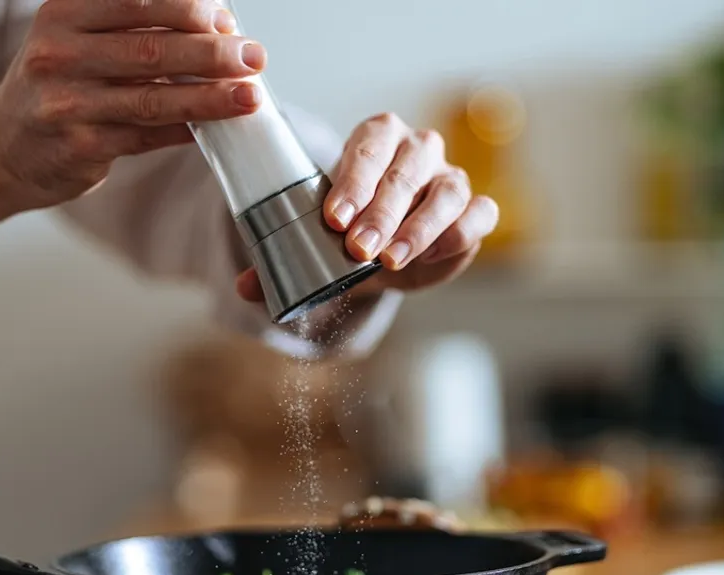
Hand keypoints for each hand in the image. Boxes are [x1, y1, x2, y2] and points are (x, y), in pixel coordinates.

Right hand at [0, 0, 267, 204]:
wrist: (4, 144)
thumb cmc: (57, 85)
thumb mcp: (78, 37)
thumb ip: (134, 28)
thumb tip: (217, 27)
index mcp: (65, 13)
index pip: (137, 0)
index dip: (189, 8)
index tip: (226, 19)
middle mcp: (59, 53)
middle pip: (150, 48)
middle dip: (212, 51)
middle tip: (253, 56)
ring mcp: (67, 103)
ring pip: (152, 97)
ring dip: (209, 97)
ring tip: (249, 96)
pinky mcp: (80, 146)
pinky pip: (146, 136)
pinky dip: (185, 130)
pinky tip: (215, 127)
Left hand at [236, 113, 496, 301]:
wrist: (389, 252)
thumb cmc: (352, 233)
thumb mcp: (317, 243)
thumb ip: (281, 261)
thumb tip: (245, 287)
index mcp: (377, 139)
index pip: (369, 146)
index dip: (353, 181)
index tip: (333, 219)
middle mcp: (418, 150)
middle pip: (406, 170)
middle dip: (381, 212)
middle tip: (357, 249)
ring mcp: (451, 177)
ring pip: (446, 191)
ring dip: (418, 228)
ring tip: (391, 261)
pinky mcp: (475, 210)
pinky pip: (478, 214)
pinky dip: (458, 234)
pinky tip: (429, 258)